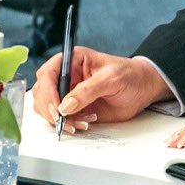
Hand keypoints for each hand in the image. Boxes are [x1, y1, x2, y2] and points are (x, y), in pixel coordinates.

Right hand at [31, 46, 171, 133]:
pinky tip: (84, 122)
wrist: (142, 89)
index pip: (48, 73)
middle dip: (50, 108)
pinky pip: (60, 118)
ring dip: (58, 119)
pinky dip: (67, 124)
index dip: (48, 90)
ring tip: (80, 122)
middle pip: (42, 92)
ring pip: (46, 107)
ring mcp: (68, 93)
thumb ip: (88, 90)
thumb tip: (66, 105)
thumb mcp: (111, 78)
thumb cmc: (129, 75)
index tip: (57, 107)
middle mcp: (67, 76)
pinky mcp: (74, 108)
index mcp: (72, 60)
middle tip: (64, 120)